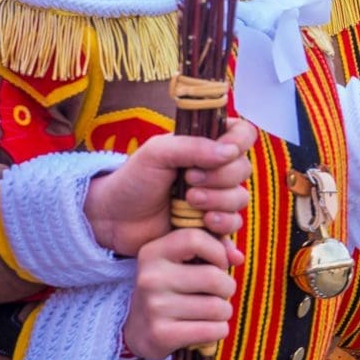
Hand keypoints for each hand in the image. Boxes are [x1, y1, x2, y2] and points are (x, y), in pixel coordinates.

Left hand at [86, 118, 257, 257]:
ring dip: (218, 201)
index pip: (243, 134)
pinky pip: (234, 225)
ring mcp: (215, 199)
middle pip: (244, 169)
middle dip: (220, 177)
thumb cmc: (133, 180)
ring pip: (240, 198)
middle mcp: (215, 171)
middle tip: (189, 181)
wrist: (115, 219)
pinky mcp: (212, 225)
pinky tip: (205, 224)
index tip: (223, 151)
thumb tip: (229, 152)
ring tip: (188, 204)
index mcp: (206, 146)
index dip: (239, 142)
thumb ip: (192, 146)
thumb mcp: (157, 152)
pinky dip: (223, 225)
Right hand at [122, 228, 240, 359]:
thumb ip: (217, 247)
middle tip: (217, 293)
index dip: (218, 252)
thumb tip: (238, 257)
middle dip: (227, 287)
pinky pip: (214, 330)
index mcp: (153, 253)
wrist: (140, 329)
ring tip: (209, 311)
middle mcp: (149, 278)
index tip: (218, 264)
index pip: (195, 239)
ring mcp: (153, 307)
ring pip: (218, 307)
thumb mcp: (186, 259)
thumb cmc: (175, 286)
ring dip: (224, 311)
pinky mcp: (161, 335)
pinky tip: (205, 328)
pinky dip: (219, 330)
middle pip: (214, 278)